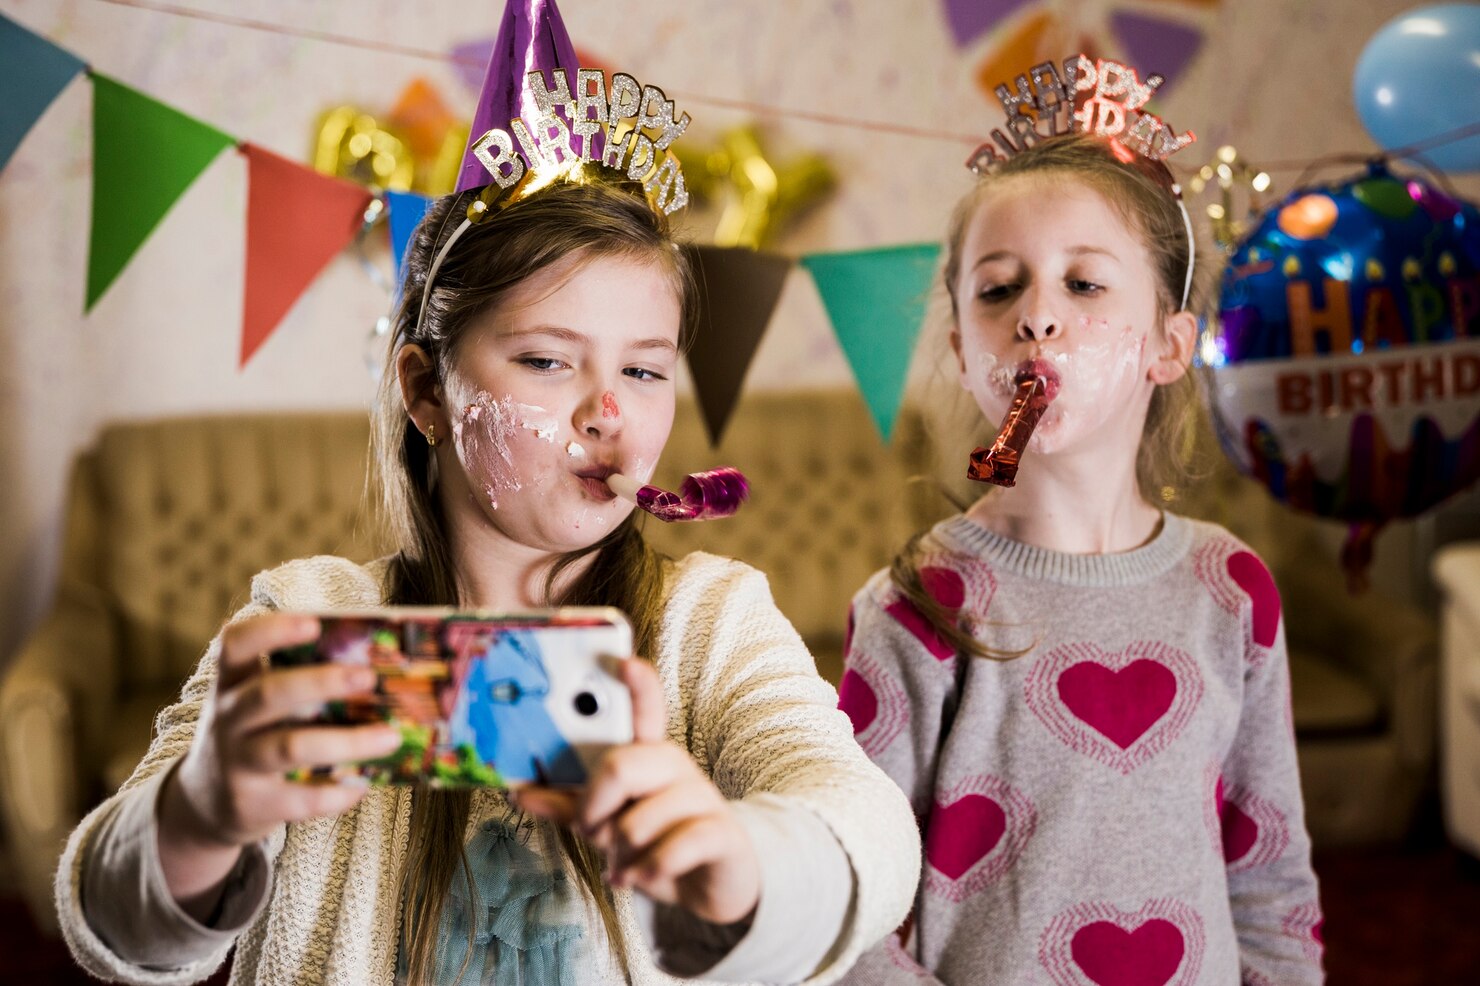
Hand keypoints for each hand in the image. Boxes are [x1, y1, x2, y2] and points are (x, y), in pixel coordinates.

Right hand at [162, 613, 401, 851]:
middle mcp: (226, 720)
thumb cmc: (252, 740)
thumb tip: (378, 677)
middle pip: (269, 694)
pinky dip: (338, 792)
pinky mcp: (250, 805)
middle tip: (369, 677)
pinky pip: (301, 798)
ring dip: (347, 741)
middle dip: (321, 682)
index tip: (313, 623)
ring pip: (291, 747)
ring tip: (391, 736)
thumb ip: (297, 690)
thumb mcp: (256, 709)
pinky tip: (363, 784)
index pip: (235, 646)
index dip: (271, 631)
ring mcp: (235, 764)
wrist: (203, 808)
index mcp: (230, 685)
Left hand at [516, 659, 760, 925]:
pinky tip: (643, 877)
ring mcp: (702, 797)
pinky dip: (646, 873)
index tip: (624, 661)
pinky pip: (673, 850)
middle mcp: (676, 767)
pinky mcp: (722, 833)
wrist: (712, 881)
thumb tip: (519, 789)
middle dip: (592, 809)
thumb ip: (568, 803)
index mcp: (646, 754)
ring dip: (620, 857)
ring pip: (638, 822)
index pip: (645, 709)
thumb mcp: (608, 821)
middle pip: (622, 765)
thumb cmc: (654, 840)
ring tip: (625, 865)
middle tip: (592, 830)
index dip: (638, 685)